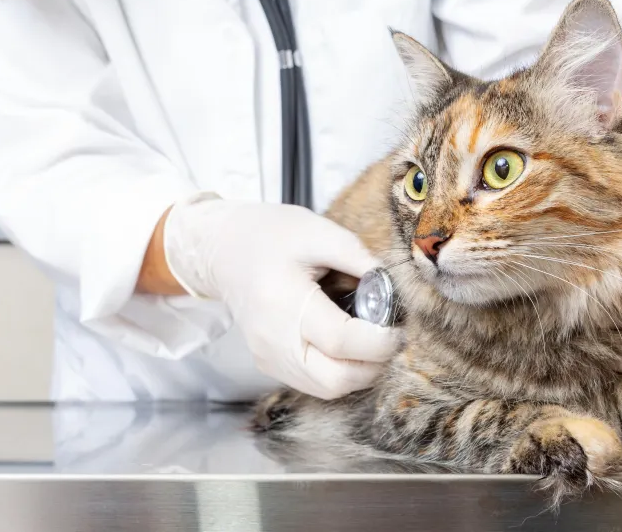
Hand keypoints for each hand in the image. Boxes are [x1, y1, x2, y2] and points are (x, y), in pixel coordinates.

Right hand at [163, 194, 399, 398]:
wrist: (223, 249)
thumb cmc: (269, 235)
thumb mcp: (318, 232)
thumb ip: (360, 259)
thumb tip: (396, 289)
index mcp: (284, 301)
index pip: (341, 340)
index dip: (380, 340)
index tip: (398, 327)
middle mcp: (273, 339)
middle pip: (336, 379)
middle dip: (374, 364)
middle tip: (388, 338)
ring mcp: (268, 357)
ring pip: (327, 389)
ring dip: (358, 373)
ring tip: (369, 341)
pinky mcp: (269, 364)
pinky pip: (314, 383)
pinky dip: (339, 372)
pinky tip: (346, 346)